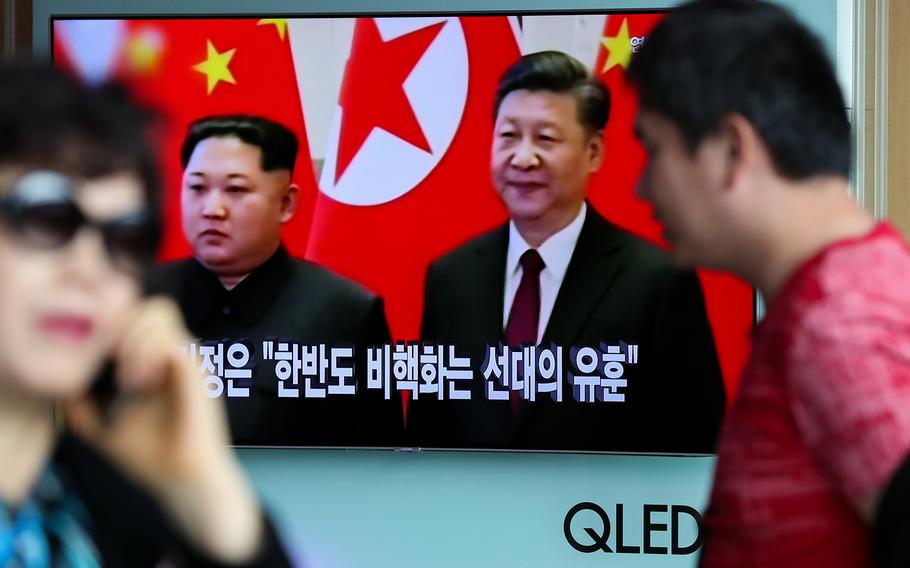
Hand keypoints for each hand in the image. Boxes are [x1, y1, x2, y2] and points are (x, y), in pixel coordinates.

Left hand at [68, 296, 262, 562]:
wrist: (182, 479)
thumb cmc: (155, 457)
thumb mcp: (106, 428)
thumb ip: (86, 408)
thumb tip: (65, 392)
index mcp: (159, 363)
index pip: (140, 317)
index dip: (116, 327)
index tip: (98, 359)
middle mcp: (176, 355)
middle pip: (152, 306)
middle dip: (124, 327)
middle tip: (111, 362)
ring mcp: (188, 361)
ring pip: (160, 315)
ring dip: (134, 341)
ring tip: (125, 376)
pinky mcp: (196, 372)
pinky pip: (171, 343)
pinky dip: (147, 357)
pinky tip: (137, 383)